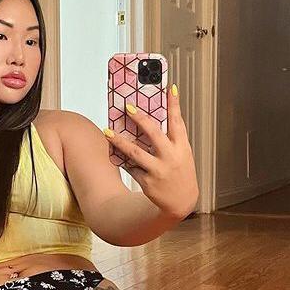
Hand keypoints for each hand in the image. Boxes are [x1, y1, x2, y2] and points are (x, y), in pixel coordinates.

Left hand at [104, 84, 198, 218]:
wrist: (181, 202)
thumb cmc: (180, 173)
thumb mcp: (182, 154)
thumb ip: (170, 138)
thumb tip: (151, 119)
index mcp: (182, 147)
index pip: (178, 122)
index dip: (174, 104)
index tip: (170, 87)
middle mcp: (171, 157)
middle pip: (153, 133)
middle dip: (139, 118)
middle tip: (127, 106)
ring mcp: (158, 170)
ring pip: (135, 152)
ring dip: (119, 141)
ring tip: (106, 131)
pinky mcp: (147, 182)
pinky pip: (130, 167)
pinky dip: (121, 159)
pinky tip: (113, 152)